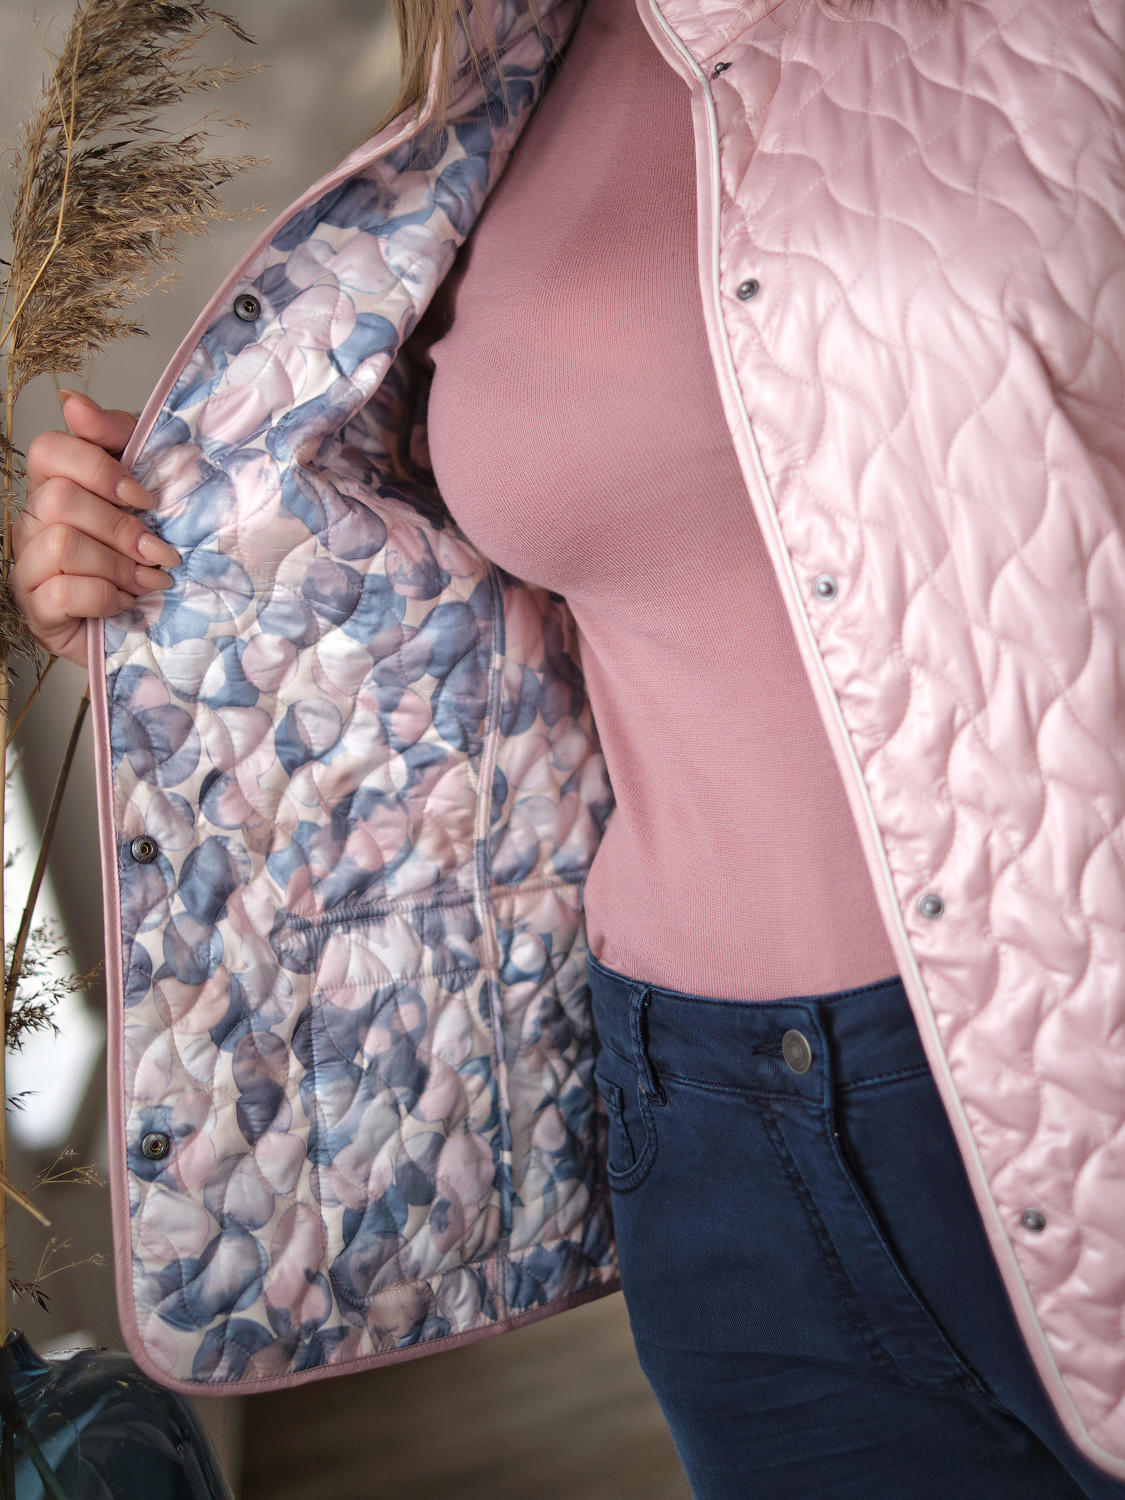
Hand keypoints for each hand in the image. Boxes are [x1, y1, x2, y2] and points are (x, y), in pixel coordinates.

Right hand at [11, 392, 179, 666]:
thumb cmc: (152, 552)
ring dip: (119, 566)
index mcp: (57, 486)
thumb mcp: (151, 484)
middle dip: (121, 528)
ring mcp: (31, 568)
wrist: (166, 621)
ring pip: (62, 545)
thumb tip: (73, 403)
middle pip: (58, 501)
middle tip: (160, 552)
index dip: (97, 469)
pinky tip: (126, 603)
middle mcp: (35, 523)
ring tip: (150, 581)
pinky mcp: (39, 612)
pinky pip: (61, 593)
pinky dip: (105, 598)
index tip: (144, 497)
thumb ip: (119, 438)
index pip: (47, 451)